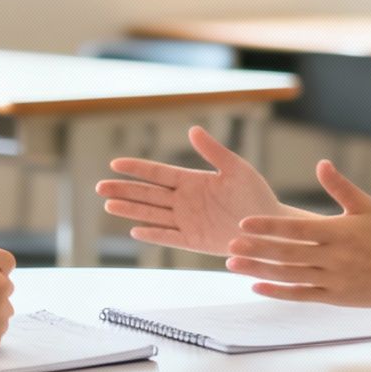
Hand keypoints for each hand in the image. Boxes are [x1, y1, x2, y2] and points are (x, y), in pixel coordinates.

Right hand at [95, 126, 285, 255]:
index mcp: (192, 180)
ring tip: (109, 205)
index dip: (137, 168)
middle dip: (124, 190)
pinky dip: (153, 234)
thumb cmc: (255, 194)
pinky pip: (169, 237)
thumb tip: (192, 130)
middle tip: (99, 187)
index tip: (115, 163)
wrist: (270, 226)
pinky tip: (135, 230)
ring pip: (152, 215)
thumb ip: (214, 151)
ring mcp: (187, 222)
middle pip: (148, 194)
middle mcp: (185, 201)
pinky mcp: (194, 241)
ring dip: (131, 211)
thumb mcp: (236, 168)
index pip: (158, 173)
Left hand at [226, 160, 370, 308]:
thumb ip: (340, 187)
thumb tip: (321, 163)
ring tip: (233, 265)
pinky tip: (256, 287)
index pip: (296, 228)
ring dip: (259, 271)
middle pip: (287, 254)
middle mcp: (332, 258)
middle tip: (229, 245)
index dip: (269, 226)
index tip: (245, 223)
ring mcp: (332, 280)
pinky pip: (300, 295)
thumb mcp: (367, 207)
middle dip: (256, 249)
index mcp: (338, 233)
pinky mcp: (334, 297)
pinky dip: (278, 292)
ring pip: (289, 276)